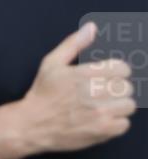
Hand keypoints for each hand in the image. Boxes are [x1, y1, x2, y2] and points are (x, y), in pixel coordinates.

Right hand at [16, 22, 135, 152]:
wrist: (30, 125)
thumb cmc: (41, 94)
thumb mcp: (51, 63)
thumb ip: (73, 44)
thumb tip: (91, 28)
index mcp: (85, 73)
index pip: (123, 68)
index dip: (115, 73)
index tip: (105, 79)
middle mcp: (95, 92)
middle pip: (127, 87)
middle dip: (115, 90)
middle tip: (100, 95)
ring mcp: (100, 113)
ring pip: (129, 105)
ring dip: (117, 106)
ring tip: (101, 108)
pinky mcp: (102, 130)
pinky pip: (124, 124)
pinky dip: (115, 123)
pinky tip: (100, 121)